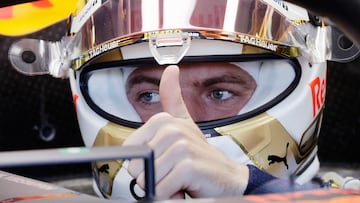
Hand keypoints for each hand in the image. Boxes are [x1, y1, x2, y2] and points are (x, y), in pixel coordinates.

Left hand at [123, 65, 248, 199]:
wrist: (227, 176)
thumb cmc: (200, 155)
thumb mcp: (184, 123)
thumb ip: (172, 98)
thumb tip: (170, 69)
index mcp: (164, 120)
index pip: (129, 150)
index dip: (142, 164)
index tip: (162, 161)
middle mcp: (172, 129)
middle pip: (136, 166)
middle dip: (151, 177)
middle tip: (172, 172)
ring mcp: (181, 146)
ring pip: (148, 179)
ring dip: (162, 187)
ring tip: (179, 178)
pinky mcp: (188, 166)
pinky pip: (161, 190)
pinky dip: (169, 195)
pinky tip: (184, 186)